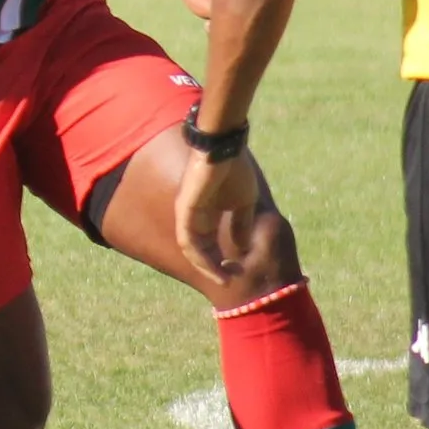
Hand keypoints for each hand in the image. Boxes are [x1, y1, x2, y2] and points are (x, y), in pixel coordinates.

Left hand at [176, 146, 258, 283]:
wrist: (225, 149)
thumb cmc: (234, 170)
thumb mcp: (243, 202)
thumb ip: (241, 224)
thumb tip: (242, 246)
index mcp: (207, 213)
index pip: (208, 244)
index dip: (221, 260)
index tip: (237, 270)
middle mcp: (194, 216)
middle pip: (199, 250)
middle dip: (214, 268)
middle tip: (230, 279)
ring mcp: (187, 213)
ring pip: (191, 249)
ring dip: (206, 266)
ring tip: (222, 279)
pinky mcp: (184, 209)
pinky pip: (187, 240)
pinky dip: (199, 256)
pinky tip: (213, 266)